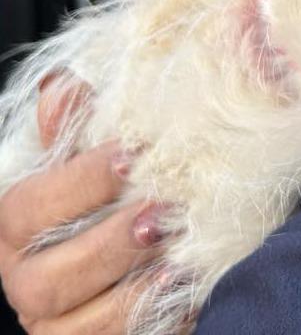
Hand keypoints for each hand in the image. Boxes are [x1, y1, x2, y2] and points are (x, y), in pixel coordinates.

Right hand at [0, 76, 163, 333]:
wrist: (146, 245)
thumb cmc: (114, 191)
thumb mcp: (95, 156)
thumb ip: (75, 127)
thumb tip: (60, 83)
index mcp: (18, 228)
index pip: (28, 208)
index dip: (80, 180)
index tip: (133, 153)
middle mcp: (27, 281)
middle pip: (47, 278)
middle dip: (109, 243)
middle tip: (162, 212)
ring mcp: (58, 324)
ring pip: (81, 323)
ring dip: (134, 287)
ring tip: (180, 254)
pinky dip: (153, 317)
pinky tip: (189, 286)